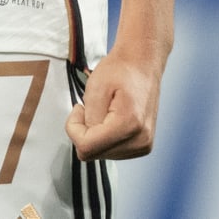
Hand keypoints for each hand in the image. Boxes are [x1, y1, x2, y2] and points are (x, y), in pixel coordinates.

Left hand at [65, 42, 163, 161]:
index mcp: (129, 125)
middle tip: (92, 107)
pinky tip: (112, 119)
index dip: (74, 128)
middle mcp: (140, 140)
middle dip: (86, 131)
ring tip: (105, 111)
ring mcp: (143, 145)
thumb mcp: (96, 87)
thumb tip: (85, 139)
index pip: (87, 147)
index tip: (79, 109)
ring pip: (101, 154)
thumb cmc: (121, 70)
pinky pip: (112, 151)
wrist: (142, 64)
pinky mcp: (142, 146)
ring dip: (96, 135)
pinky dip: (105, 137)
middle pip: (94, 153)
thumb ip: (88, 117)